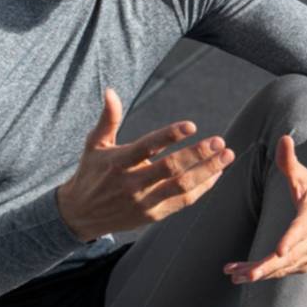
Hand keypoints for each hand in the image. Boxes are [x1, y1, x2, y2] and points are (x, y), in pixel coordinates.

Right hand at [56, 89, 233, 240]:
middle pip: (170, 168)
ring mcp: (144, 201)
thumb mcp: (94, 145)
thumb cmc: (91, 173)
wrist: (80, 215)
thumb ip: (108, 119)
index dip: (169, 135)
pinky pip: (183, 201)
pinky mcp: (153, 215)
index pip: (146, 147)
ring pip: (182, 186)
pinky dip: (203, 187)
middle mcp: (131, 183)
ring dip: (208, 171)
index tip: (192, 125)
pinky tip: (216, 173)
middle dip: (198, 154)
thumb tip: (110, 91)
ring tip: (227, 155)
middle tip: (220, 141)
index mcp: (118, 162)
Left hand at [224, 134, 306, 282]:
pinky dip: (265, 275)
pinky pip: (284, 271)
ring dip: (259, 273)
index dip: (290, 240)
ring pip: (284, 268)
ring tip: (233, 274)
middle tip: (243, 275)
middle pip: (290, 256)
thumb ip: (289, 160)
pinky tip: (242, 274)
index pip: (301, 228)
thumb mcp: (303, 175)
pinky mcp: (305, 262)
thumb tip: (283, 137)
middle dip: (266, 267)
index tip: (278, 251)